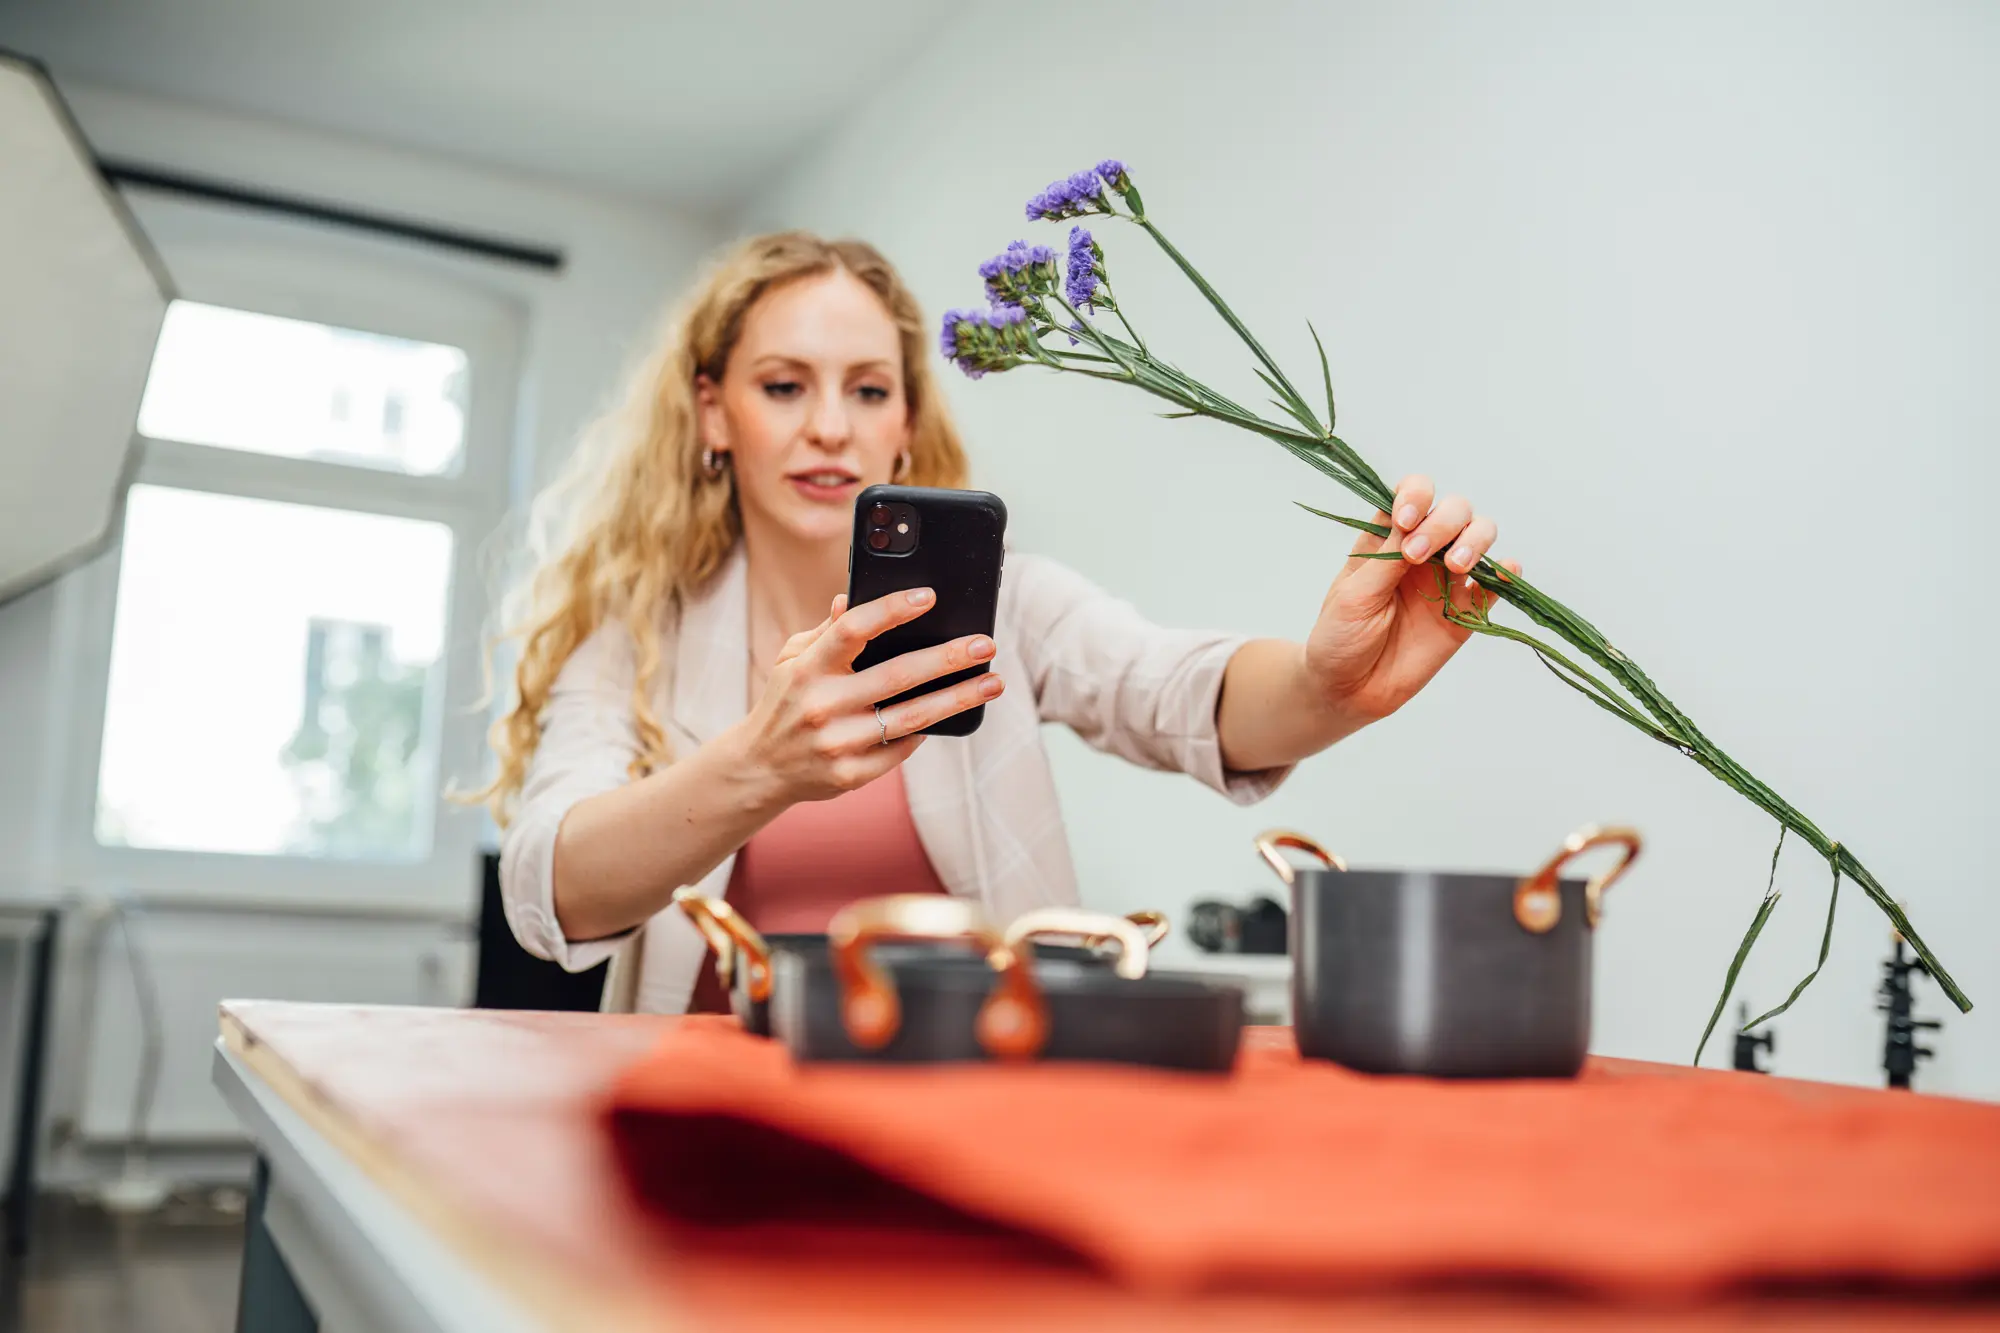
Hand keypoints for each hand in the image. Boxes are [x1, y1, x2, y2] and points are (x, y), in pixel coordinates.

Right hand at [736, 588, 1003, 801]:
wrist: (759, 767)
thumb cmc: (785, 701)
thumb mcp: (792, 660)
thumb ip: (826, 632)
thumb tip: (853, 598)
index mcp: (807, 668)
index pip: (853, 629)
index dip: (892, 609)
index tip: (929, 597)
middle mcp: (821, 705)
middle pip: (897, 675)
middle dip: (948, 657)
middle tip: (985, 644)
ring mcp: (836, 744)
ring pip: (911, 718)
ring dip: (958, 698)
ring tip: (992, 683)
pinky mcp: (849, 775)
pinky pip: (901, 749)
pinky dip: (925, 732)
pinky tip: (950, 717)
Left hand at [1301, 475, 1520, 725]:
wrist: (1349, 690)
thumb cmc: (1340, 636)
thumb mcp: (1355, 593)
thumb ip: (1388, 557)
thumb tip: (1416, 517)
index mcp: (1387, 537)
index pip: (1413, 493)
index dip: (1417, 495)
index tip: (1406, 520)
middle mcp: (1421, 550)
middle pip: (1454, 509)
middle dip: (1443, 522)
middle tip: (1417, 555)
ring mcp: (1446, 579)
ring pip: (1479, 537)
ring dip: (1475, 540)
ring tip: (1456, 566)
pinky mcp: (1465, 611)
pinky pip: (1495, 586)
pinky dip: (1506, 574)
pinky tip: (1503, 574)